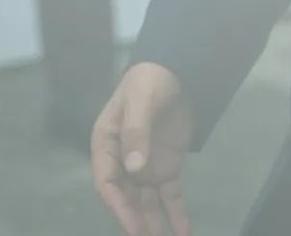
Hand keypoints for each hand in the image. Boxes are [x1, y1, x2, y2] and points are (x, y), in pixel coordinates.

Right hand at [92, 62, 194, 235]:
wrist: (176, 70)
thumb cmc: (149, 81)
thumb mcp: (140, 102)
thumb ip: (136, 133)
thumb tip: (134, 167)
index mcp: (106, 143)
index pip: (107, 181)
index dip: (118, 205)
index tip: (133, 225)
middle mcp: (122, 160)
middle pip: (126, 197)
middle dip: (136, 220)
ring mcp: (144, 166)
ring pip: (147, 202)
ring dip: (154, 224)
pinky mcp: (166, 167)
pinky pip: (170, 196)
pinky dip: (176, 214)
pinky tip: (183, 231)